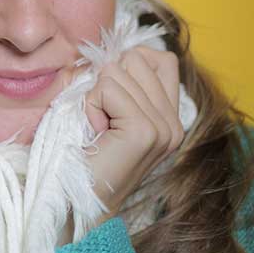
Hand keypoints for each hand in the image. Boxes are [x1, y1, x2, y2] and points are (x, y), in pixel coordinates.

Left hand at [84, 46, 183, 224]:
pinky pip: (107, 89)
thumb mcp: (107, 110)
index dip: (127, 64)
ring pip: (118, 71)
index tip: (110, 97)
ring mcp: (164, 128)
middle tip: (101, 119)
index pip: (161, 58)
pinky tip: (95, 132)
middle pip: (137, 58)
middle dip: (106, 81)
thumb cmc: (84, 155)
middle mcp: (174, 122)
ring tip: (97, 128)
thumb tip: (112, 52)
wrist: (79, 201)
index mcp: (170, 116)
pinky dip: (90, 106)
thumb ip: (120, 81)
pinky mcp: (145, 132)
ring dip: (95, 96)